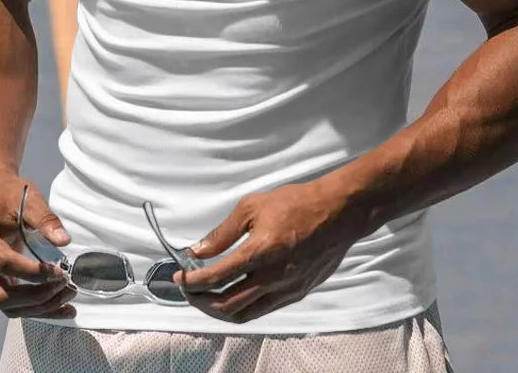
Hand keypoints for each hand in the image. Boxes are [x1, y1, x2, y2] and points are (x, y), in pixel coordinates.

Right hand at [0, 171, 76, 318]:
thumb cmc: (8, 192)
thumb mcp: (28, 198)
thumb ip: (45, 219)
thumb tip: (64, 241)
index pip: (3, 263)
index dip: (32, 272)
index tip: (60, 272)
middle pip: (0, 295)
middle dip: (36, 297)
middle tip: (66, 287)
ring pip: (5, 305)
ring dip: (37, 307)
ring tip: (68, 299)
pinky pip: (9, 301)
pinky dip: (33, 307)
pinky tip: (59, 307)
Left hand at [174, 180, 357, 323]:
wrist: (337, 212)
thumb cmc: (295, 203)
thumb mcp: (253, 206)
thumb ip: (224, 232)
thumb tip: (198, 250)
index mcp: (259, 252)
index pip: (216, 277)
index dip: (192, 281)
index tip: (179, 277)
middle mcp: (272, 277)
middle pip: (226, 304)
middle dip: (200, 301)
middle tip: (188, 290)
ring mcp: (286, 289)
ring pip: (244, 314)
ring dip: (219, 310)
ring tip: (206, 298)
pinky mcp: (297, 293)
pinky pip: (263, 310)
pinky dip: (242, 309)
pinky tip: (235, 296)